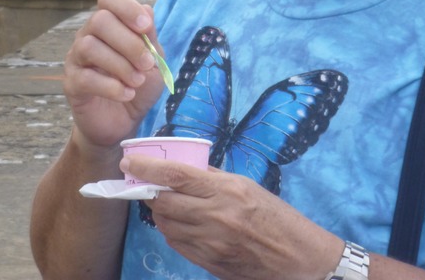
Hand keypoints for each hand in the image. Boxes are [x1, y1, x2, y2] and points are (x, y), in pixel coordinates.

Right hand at [64, 0, 164, 149]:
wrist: (125, 121)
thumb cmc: (139, 83)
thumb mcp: (154, 59)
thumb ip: (149, 36)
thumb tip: (147, 9)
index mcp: (111, 22)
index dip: (126, 7)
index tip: (145, 27)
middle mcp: (89, 34)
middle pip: (100, 20)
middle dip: (129, 43)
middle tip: (147, 64)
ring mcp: (76, 58)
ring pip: (90, 47)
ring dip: (120, 65)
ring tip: (137, 81)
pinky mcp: (71, 83)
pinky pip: (85, 78)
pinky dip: (111, 86)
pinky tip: (127, 93)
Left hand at [119, 155, 342, 279]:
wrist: (295, 257)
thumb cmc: (275, 215)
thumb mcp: (246, 186)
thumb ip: (213, 177)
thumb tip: (184, 167)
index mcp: (226, 190)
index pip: (176, 176)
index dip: (148, 168)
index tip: (129, 162)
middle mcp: (214, 216)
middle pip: (164, 202)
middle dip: (150, 191)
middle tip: (146, 183)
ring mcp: (210, 243)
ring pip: (166, 224)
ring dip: (159, 211)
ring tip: (165, 202)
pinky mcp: (208, 262)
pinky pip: (176, 243)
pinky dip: (171, 230)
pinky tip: (179, 222)